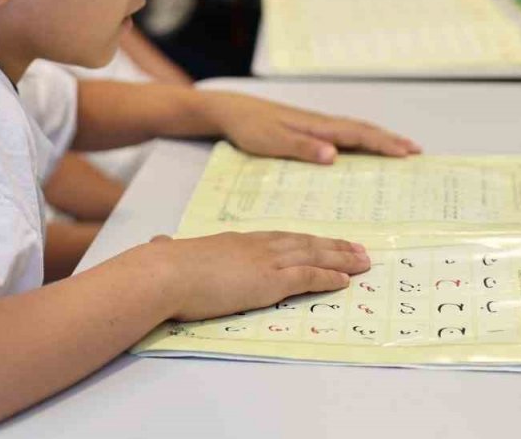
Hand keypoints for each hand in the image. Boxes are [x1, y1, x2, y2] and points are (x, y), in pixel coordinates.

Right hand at [150, 231, 370, 320]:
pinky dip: (329, 277)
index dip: (305, 240)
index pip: (280, 238)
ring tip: (364, 262)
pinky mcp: (269, 281)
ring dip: (342, 259)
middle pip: (304, 243)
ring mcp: (265, 262)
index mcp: (236, 242)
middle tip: (359, 249)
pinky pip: (308, 277)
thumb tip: (156, 243)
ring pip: (313, 256)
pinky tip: (346, 280)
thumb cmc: (162, 266)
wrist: (166, 272)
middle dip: (334, 246)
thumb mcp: (168, 253)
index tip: (322, 241)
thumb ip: (168, 249)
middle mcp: (256, 247)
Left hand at [199, 91, 420, 162]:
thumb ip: (302, 148)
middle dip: (390, 140)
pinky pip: (345, 133)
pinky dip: (362, 139)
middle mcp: (322, 123)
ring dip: (379, 138)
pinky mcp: (310, 129)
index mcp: (317, 127)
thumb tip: (334, 155)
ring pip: (356, 130)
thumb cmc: (251, 128)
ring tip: (401, 148)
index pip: (357, 135)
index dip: (383, 144)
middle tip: (417, 151)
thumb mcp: (272, 142)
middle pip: (363, 130)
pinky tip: (365, 145)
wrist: (233, 111)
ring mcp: (317, 125)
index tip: (406, 152)